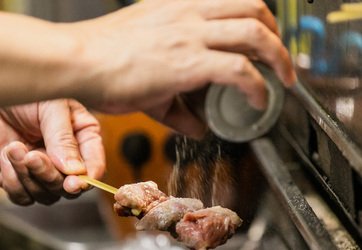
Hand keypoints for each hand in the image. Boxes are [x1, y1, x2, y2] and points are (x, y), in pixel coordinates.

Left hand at [0, 99, 104, 204]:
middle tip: (33, 157)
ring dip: (28, 176)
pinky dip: (13, 180)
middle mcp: (63, 158)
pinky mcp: (13, 178)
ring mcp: (38, 171)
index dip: (87, 179)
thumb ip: (64, 139)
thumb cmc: (22, 89)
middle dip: (50, 176)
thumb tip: (74, 171)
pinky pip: (20, 195)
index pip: (94, 167)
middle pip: (68, 188)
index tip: (74, 182)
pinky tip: (5, 153)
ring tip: (14, 147)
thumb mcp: (51, 107)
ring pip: (45, 195)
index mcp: (81, 138)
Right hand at [68, 0, 295, 137]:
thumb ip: (176, 98)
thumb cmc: (101, 59)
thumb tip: (197, 126)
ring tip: (284, 78)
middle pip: (254, 7)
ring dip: (279, 56)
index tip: (263, 37)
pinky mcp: (188, 62)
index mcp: (178, 6)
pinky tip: (259, 100)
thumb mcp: (145, 71)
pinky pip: (239, 70)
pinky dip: (257, 86)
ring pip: (255, 33)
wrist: (77, 60)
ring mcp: (190, 34)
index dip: (256, 16)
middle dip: (276, 33)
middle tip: (280, 59)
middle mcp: (189, 12)